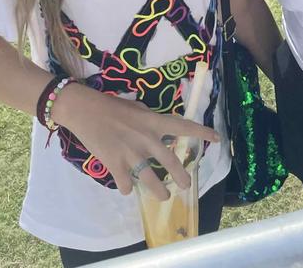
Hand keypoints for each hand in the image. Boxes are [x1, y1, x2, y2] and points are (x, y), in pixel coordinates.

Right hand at [54, 83, 219, 198]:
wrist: (85, 110)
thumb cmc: (110, 106)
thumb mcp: (136, 108)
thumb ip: (149, 120)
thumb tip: (157, 130)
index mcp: (153, 121)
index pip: (183, 126)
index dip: (202, 132)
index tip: (217, 138)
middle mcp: (146, 137)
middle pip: (170, 161)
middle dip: (181, 176)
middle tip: (186, 185)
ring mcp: (131, 152)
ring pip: (150, 179)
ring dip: (158, 190)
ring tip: (164, 196)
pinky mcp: (114, 164)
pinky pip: (126, 184)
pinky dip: (127, 188)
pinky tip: (127, 188)